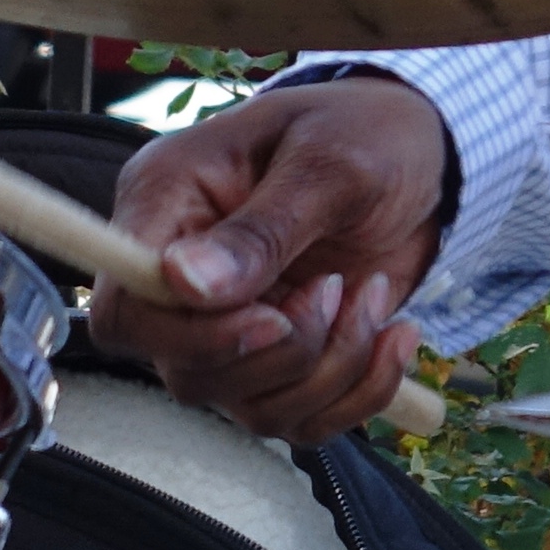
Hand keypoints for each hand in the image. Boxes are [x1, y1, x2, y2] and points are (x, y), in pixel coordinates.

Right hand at [89, 78, 452, 440]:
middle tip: (336, 287)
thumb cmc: (367, 131)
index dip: (188, 337)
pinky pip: (300, 418)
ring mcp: (230, 322)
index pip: (125, 311)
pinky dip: (359, 392)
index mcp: (167, 202)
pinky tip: (395, 335)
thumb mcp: (329, 164)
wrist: (424, 152)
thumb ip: (262, 229)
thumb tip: (185, 282)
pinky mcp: (280, 355)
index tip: (272, 317)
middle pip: (186, 372)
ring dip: (330, 368)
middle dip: (283, 351)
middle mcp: (182, 273)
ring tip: (375, 295)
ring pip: (248, 405)